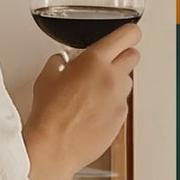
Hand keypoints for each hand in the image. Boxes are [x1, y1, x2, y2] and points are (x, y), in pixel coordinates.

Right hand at [23, 21, 139, 179]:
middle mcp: (112, 78)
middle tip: (107, 63)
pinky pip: (122, 104)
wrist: (54, 146)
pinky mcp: (121, 118)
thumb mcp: (47, 78)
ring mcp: (119, 99)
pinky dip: (112, 104)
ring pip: (127, 82)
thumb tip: (62, 61)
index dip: (129, 33)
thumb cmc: (49, 114)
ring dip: (116, 82)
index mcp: (95, 61)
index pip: (128, 35)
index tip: (128, 35)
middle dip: (122, 56)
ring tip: (94, 92)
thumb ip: (59, 62)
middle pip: (133, 56)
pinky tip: (93, 111)